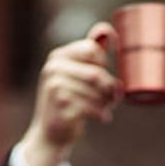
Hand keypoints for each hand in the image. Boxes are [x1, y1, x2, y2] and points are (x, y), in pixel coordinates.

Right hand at [19, 23, 119, 165]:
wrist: (50, 135)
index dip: (104, 65)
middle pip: (96, 73)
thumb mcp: (76, 76)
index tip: (105, 79)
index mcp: (58, 57)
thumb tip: (107, 30)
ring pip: (95, 92)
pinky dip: (102, 114)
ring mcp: (55, 88)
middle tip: (114, 99)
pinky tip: (104, 118)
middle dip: (110, 88)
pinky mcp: (60, 108)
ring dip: (107, 103)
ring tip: (107, 110)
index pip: (92, 50)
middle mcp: (54, 69)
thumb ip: (90, 56)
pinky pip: (91, 108)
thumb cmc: (68, 104)